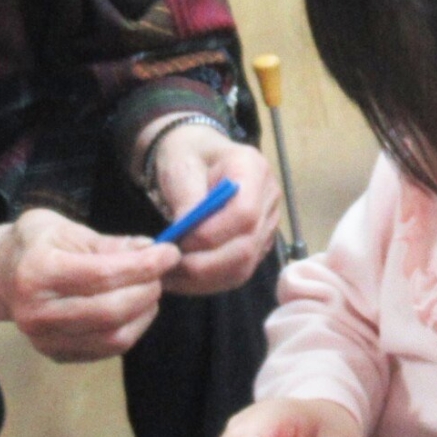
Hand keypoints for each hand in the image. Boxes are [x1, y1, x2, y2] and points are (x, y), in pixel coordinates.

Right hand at [0, 207, 180, 361]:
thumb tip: (149, 249)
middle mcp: (37, 311)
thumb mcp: (65, 228)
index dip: (144, 265)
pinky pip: (107, 350)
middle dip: (148, 289)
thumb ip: (107, 242)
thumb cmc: (33, 245)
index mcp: (37, 271)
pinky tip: (135, 308)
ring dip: (145, 312)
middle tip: (161, 272)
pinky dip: (132, 329)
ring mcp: (45, 339)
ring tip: (150, 289)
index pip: (103, 274)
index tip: (170, 252)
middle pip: (111, 311)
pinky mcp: (55, 355)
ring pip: (114, 337)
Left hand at [143, 123, 279, 295]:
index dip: (211, 235)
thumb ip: (186, 197)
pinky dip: (209, 282)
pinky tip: (183, 279)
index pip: (244, 214)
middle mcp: (269, 198)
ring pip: (244, 266)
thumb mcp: (179, 164)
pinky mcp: (258, 244)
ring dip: (204, 279)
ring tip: (170, 277)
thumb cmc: (187, 155)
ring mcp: (267, 224)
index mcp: (253, 169)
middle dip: (204, 264)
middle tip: (168, 266)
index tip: (178, 241)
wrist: (197, 156)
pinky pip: (238, 272)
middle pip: (247, 246)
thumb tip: (186, 233)